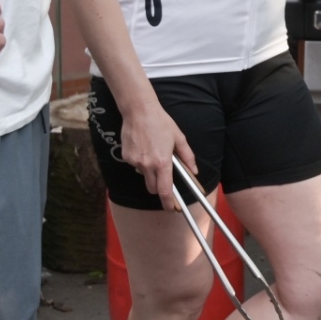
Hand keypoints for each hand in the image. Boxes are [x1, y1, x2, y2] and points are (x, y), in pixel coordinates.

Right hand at [115, 95, 199, 212]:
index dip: (168, 202)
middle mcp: (147, 165)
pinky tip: (143, 147)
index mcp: (162, 162)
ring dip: (149, 171)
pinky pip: (135, 166)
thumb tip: (194, 171)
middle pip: (153, 188)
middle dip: (158, 187)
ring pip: (143, 176)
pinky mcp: (126, 157)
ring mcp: (135, 162)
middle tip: (163, 176)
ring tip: (153, 152)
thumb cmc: (161, 123)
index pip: (165, 190)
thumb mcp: (179, 138)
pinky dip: (140, 162)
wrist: (139, 111)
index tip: (171, 208)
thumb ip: (187, 156)